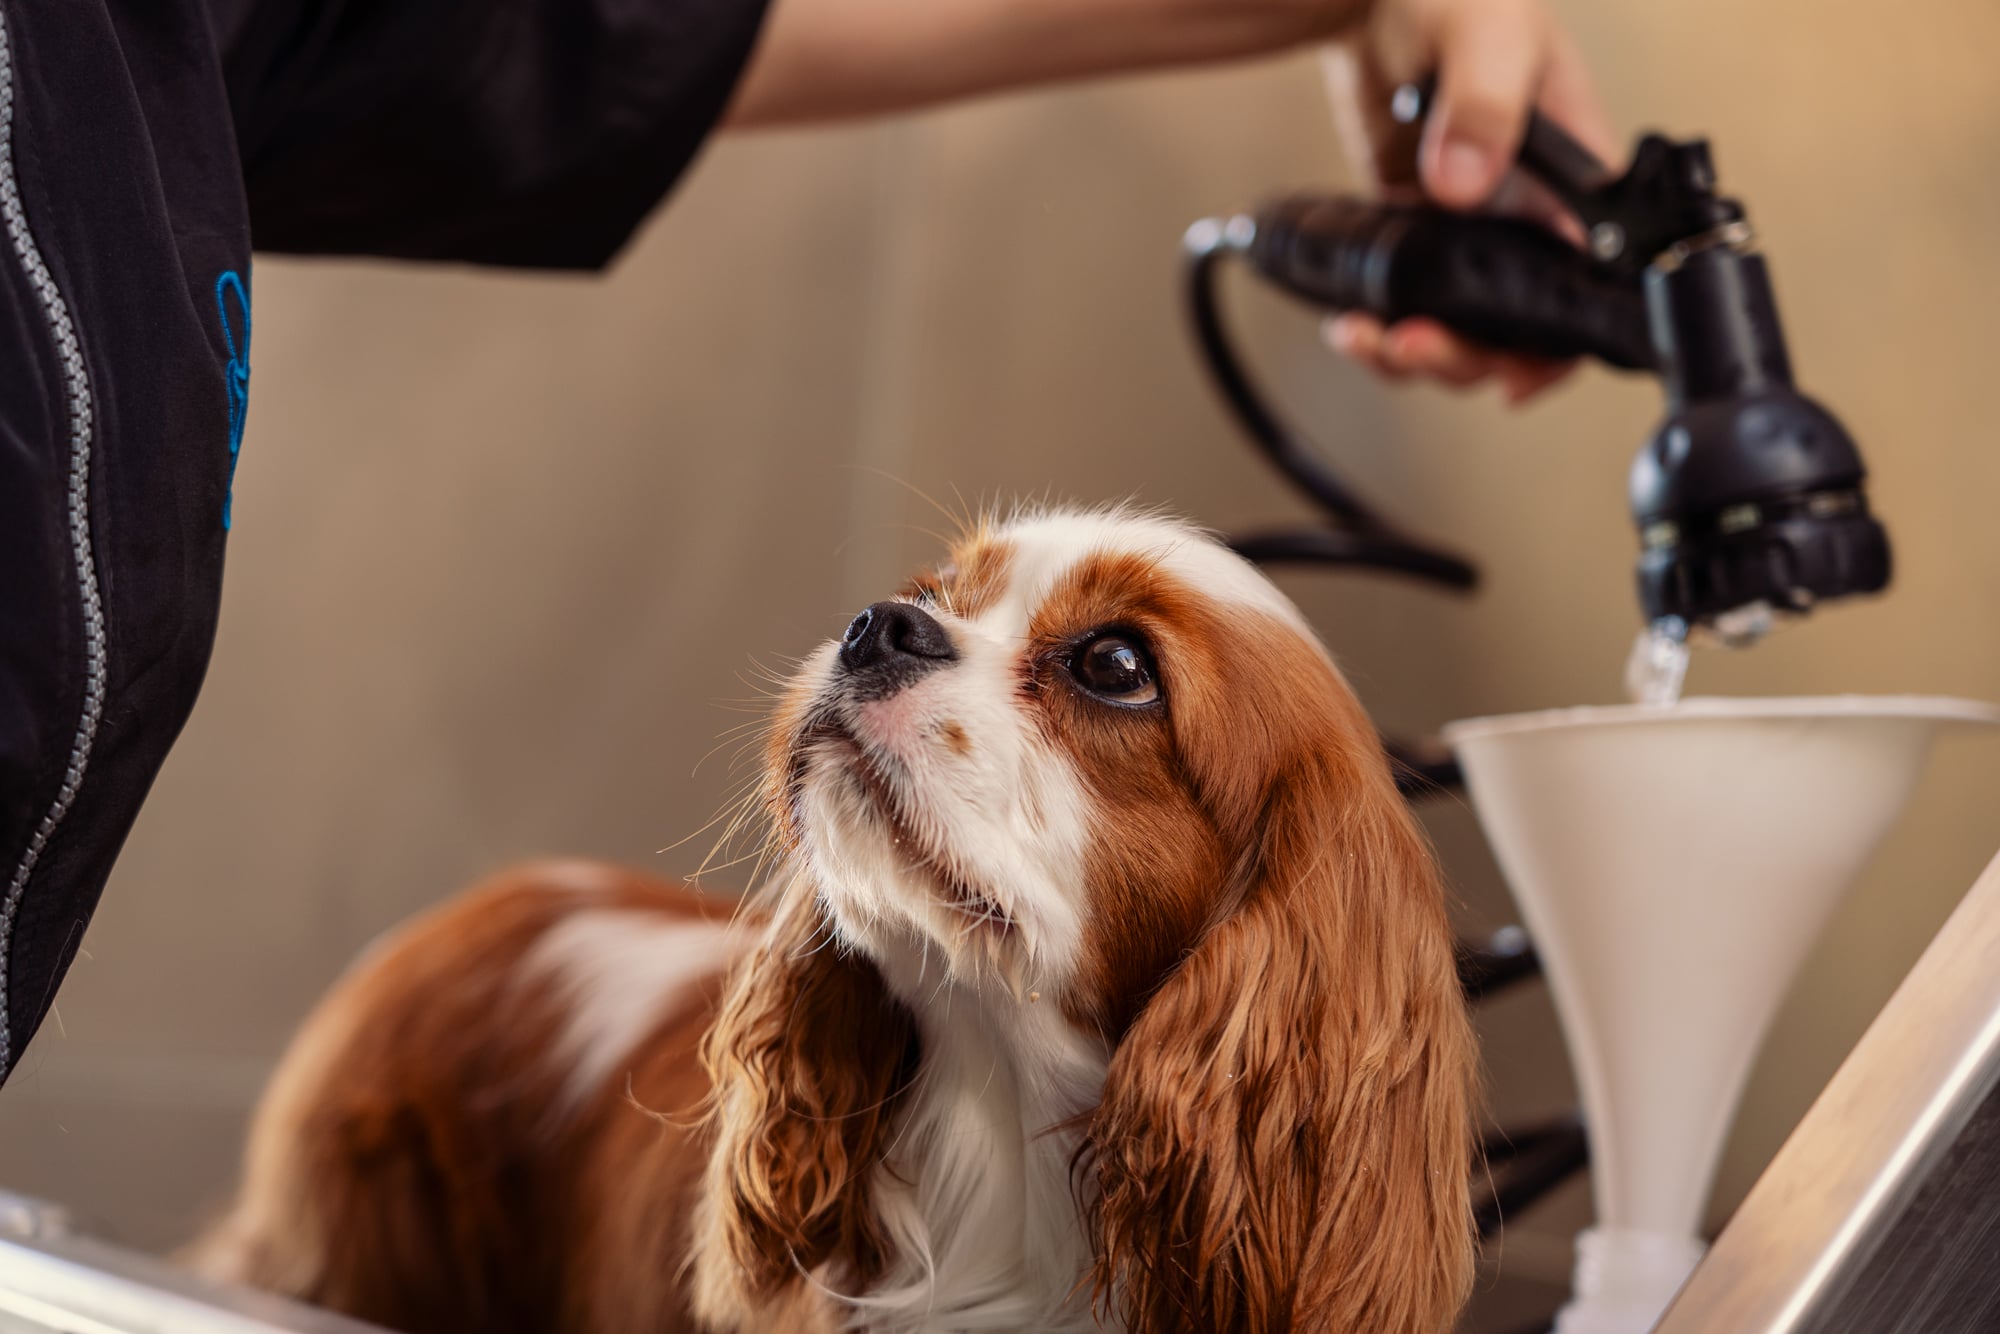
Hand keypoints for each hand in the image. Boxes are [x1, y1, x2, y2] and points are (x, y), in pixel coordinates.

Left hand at [1321, 0, 1617, 401]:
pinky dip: (1380, 326)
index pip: (1590, 284)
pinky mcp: (1419, 236)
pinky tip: (1349, 322)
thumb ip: (1485, 104)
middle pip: (1520, 328)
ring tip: (1369, 339)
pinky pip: (1410, 302)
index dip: (1558, 345)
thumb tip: (1464, 184)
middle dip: (1469, 356)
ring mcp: (1472, 232)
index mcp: (1577, 177)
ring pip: (1460, 327)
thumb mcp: (1488, 31)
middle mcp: (1530, 216)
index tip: (1515, 374)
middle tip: (1415, 345)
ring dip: (1416, 352)